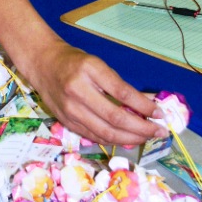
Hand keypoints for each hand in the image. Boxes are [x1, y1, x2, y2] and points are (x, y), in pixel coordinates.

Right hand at [19, 36, 155, 145]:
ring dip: (130, 138)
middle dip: (141, 128)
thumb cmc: (73, 62)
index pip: (123, 93)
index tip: (160, 113)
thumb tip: (148, 104)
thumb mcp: (98, 65)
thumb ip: (120, 85)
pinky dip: (113, 140)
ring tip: (146, 137)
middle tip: (159, 131)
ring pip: (106, 132)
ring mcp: (70, 110)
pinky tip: (126, 139)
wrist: (42, 64)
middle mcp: (78, 91)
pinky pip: (94, 136)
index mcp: (89, 71)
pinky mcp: (66, 122)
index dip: (144, 106)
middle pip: (115, 118)